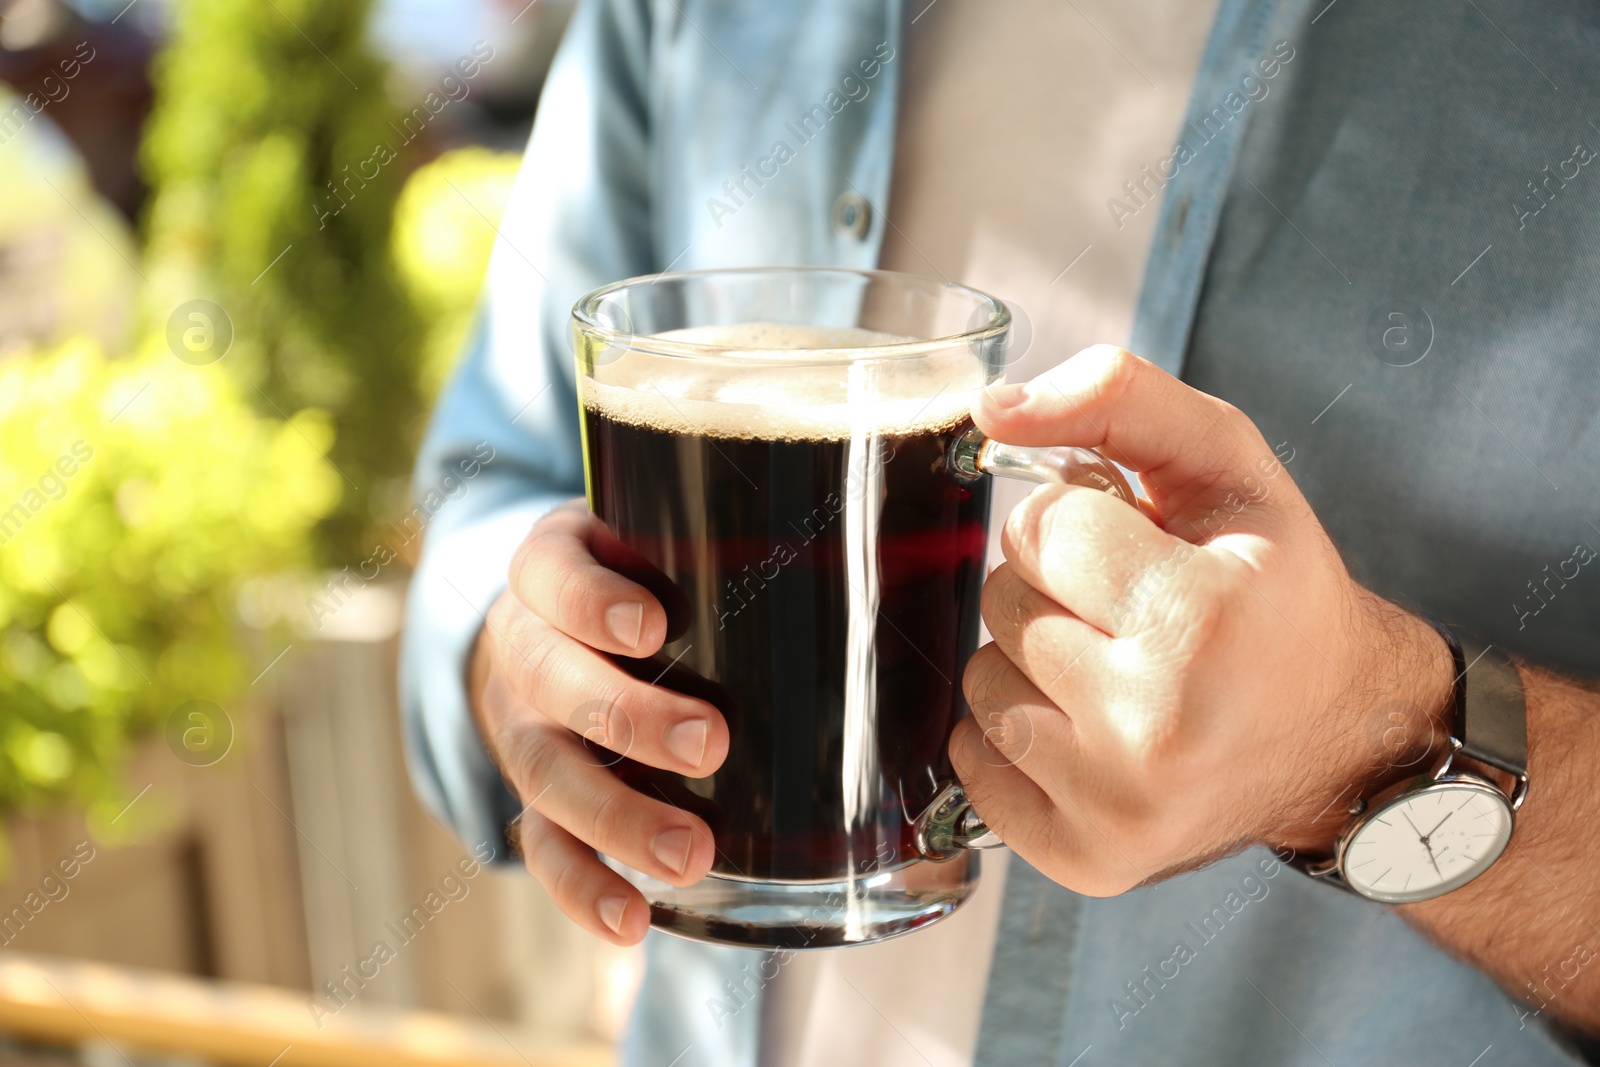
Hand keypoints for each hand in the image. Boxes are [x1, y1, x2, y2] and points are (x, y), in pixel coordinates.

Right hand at [469, 501, 727, 942]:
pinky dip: (582, 888)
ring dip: (617, 818)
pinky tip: (632, 922)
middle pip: (550, 682)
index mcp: (552, 570)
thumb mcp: (660, 538)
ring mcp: (522, 728)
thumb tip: (889, 549)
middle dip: (629, 716)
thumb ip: (731, 542)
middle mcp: (524, 648)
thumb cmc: (641, 577)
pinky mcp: (534, 797)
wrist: (552, 627)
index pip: (552, 573)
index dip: (591, 600)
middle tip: (710, 742)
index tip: (654, 625)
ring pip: (546, 775)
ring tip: (691, 854)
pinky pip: (543, 847)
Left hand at [951, 345, 1455, 894]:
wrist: (1343, 737)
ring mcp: (1116, 806)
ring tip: (1118, 669)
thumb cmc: (1277, 592)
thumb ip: (1117, 398)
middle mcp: (1154, 728)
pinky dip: (1017, 734)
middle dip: (1055, 587)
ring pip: (979, 680)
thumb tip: (989, 408)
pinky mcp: (1086, 861)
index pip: (1042, 523)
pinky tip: (1091, 727)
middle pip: (1002, 600)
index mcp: (1200, 620)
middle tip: (1134, 611)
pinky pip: (972, 762)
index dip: (1085, 521)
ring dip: (1031, 660)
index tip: (1142, 549)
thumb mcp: (1228, 467)